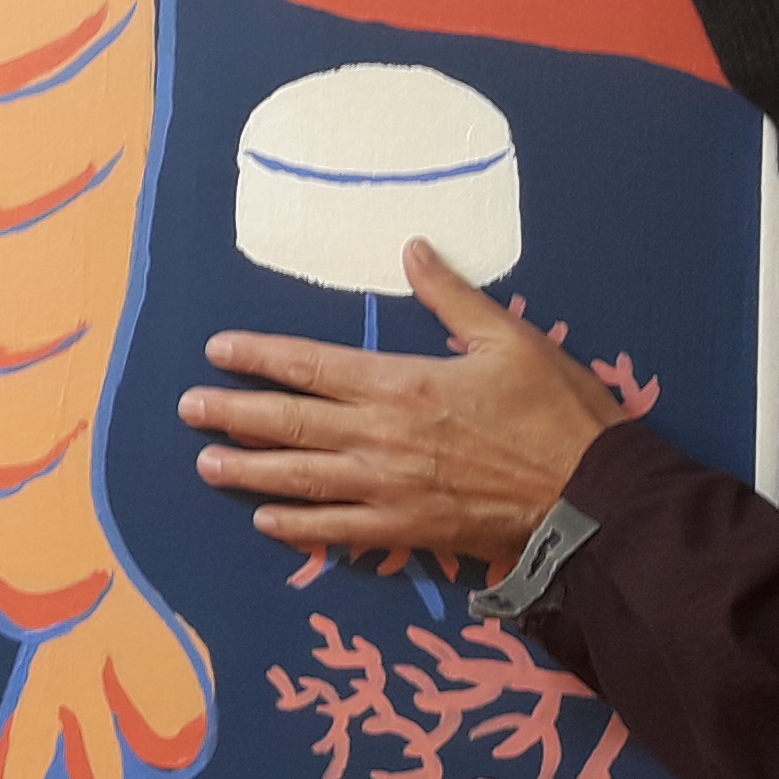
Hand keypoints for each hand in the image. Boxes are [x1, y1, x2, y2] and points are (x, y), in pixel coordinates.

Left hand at [178, 240, 622, 564]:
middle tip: (187, 408)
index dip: (259, 356)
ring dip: (249, 471)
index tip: (218, 350)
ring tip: (206, 464)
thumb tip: (413, 248)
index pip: (311, 365)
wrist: (592, 495)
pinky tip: (266, 523)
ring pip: (301, 478)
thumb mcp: (510, 338)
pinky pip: (337, 531)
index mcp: (402, 384)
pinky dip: (297, 527)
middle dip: (233, 413)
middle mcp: (381, 438)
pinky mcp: (407, 531)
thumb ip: (452, 295)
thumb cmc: (557, 413)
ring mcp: (389, 489)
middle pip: (289, 423)